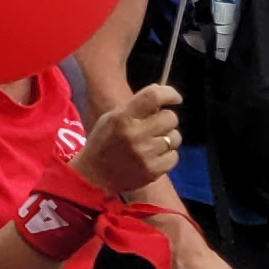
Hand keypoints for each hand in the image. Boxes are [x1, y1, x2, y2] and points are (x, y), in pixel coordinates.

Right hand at [78, 85, 182, 202]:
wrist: (93, 175)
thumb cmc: (104, 142)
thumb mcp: (111, 118)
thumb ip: (135, 108)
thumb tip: (163, 96)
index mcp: (122, 118)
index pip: (153, 96)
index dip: (169, 94)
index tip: (175, 98)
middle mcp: (134, 134)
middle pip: (170, 117)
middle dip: (167, 120)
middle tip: (157, 126)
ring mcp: (144, 154)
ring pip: (175, 138)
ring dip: (167, 138)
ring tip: (153, 143)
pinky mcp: (152, 171)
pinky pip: (174, 156)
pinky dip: (167, 156)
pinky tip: (154, 157)